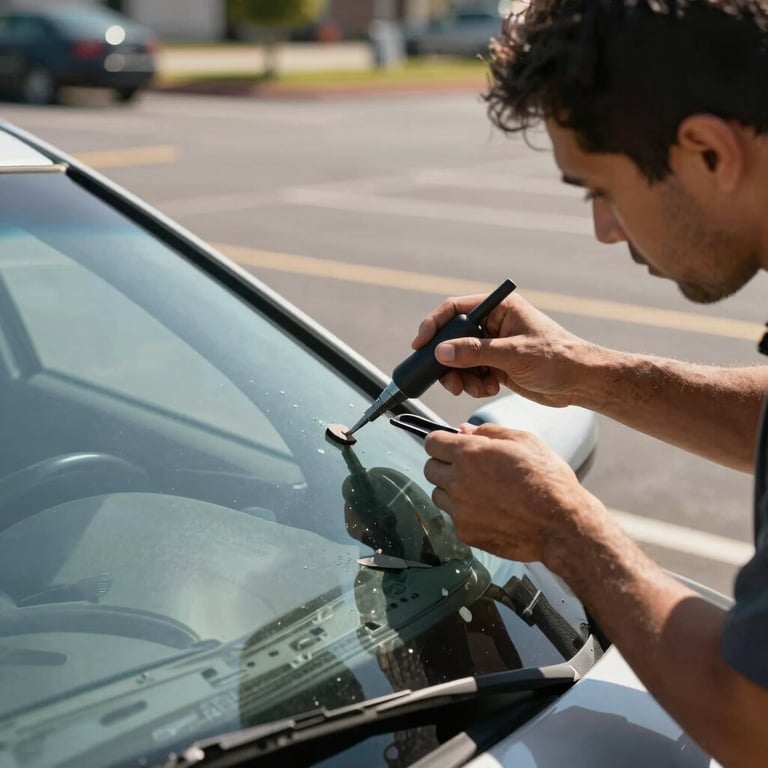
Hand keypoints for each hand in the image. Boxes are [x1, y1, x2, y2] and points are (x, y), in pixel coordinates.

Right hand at [411, 292, 595, 406]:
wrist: (580, 382)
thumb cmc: (556, 358)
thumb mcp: (512, 354)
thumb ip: (474, 352)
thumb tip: (440, 352)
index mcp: (498, 308)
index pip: (455, 310)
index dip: (434, 326)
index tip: (420, 345)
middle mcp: (493, 324)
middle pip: (453, 339)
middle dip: (448, 362)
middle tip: (449, 381)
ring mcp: (493, 346)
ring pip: (459, 360)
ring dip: (462, 377)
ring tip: (476, 388)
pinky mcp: (496, 365)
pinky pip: (471, 374)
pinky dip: (474, 385)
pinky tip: (491, 388)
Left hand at [422, 422, 605, 568]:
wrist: (562, 525)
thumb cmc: (547, 480)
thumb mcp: (524, 441)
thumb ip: (488, 432)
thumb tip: (464, 430)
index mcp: (469, 453)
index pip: (432, 442)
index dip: (441, 442)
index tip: (450, 446)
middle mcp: (458, 481)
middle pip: (430, 468)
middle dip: (444, 465)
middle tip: (468, 468)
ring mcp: (459, 509)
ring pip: (439, 494)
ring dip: (452, 490)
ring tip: (481, 491)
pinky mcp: (465, 532)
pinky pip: (455, 517)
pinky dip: (466, 513)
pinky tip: (490, 511)